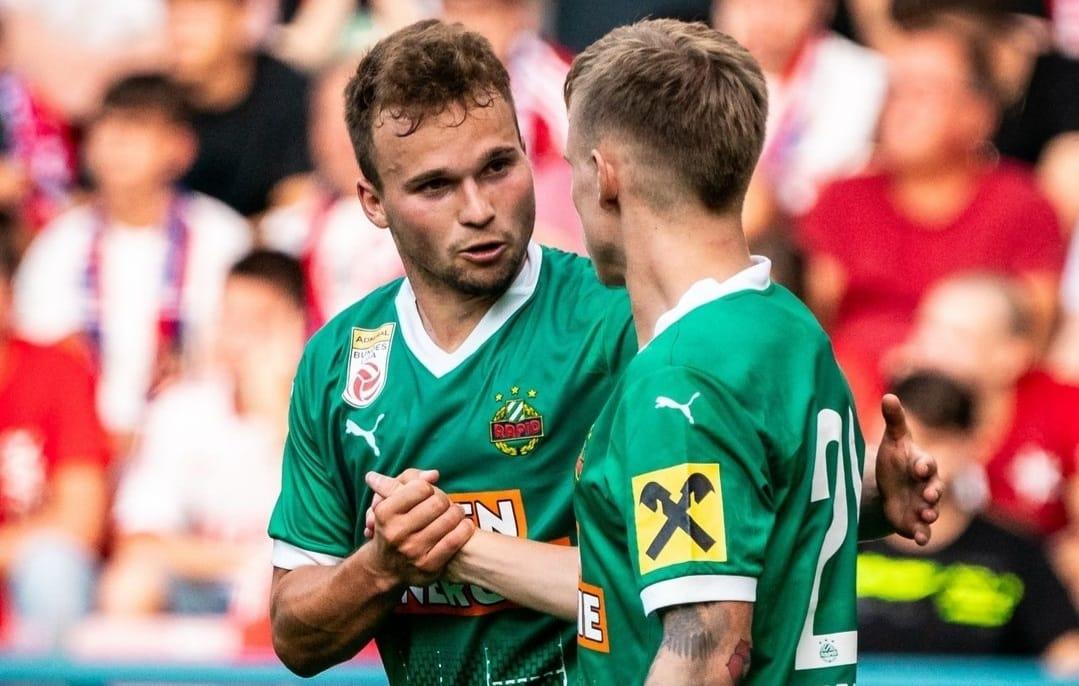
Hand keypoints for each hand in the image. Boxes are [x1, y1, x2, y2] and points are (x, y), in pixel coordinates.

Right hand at [363, 470, 473, 586]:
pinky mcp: (428, 566)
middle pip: (438, 503)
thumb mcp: (390, 498)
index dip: (428, 487)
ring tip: (454, 514)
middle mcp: (396, 533)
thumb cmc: (392, 524)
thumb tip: (433, 475)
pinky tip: (463, 526)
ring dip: (457, 513)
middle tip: (444, 504)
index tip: (428, 494)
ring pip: (449, 520)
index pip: (421, 488)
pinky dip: (464, 529)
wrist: (384, 567)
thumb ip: (410, 478)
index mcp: (384, 512)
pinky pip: (455, 540)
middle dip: (445, 500)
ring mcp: (412, 551)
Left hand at [875, 394, 943, 545]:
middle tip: (930, 495)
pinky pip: (922, 530)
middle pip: (935, 488)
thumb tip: (889, 396)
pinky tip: (917, 539)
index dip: (924, 465)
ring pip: (931, 510)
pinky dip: (922, 535)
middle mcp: (926, 486)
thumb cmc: (895, 460)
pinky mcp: (914, 522)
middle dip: (933, 492)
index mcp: (921, 464)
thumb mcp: (893, 440)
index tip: (919, 467)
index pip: (927, 464)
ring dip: (929, 514)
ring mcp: (922, 505)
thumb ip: (894, 420)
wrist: (889, 487)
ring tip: (926, 516)